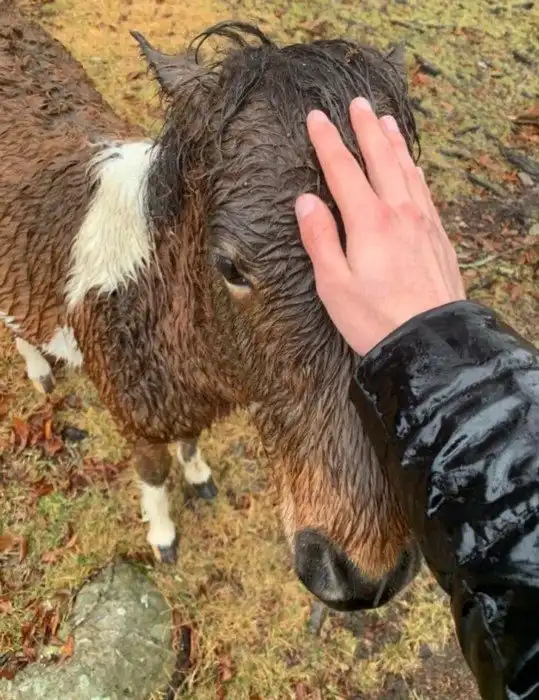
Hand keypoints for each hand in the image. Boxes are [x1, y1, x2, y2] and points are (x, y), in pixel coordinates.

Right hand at [295, 98, 464, 355]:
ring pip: (406, 169)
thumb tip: (305, 201)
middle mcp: (398, 212)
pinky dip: (415, 169)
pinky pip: (424, 189)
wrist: (429, 340)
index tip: (315, 117)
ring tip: (386, 119)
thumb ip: (319, 239)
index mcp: (368, 222)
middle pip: (380, 158)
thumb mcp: (333, 286)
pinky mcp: (437, 235)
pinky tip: (413, 165)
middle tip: (357, 103)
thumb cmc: (375, 319)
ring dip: (394, 142)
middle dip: (366, 128)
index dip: (327, 141)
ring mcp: (422, 221)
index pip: (343, 170)